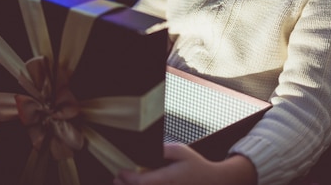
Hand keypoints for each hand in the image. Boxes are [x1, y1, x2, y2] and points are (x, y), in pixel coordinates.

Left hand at [114, 143, 255, 184]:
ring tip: (121, 184)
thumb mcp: (181, 151)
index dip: (128, 178)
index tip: (120, 172)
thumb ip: (164, 150)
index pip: (143, 182)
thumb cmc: (196, 165)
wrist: (214, 182)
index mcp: (169, 179)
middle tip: (116, 179)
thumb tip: (148, 148)